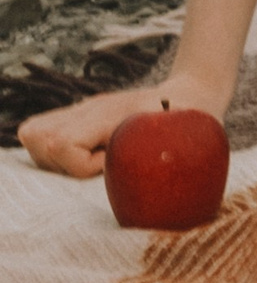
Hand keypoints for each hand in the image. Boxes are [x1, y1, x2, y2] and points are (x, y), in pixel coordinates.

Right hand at [17, 74, 225, 180]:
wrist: (195, 92)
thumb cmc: (192, 119)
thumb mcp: (179, 142)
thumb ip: (155, 161)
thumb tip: (131, 190)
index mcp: (109, 114)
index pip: (61, 143)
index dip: (81, 165)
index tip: (112, 164)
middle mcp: (89, 110)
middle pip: (38, 138)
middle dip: (60, 163)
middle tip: (97, 164)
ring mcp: (83, 111)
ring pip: (36, 135)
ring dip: (54, 158)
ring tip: (88, 161)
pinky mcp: (83, 117)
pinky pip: (45, 131)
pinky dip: (55, 151)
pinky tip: (85, 155)